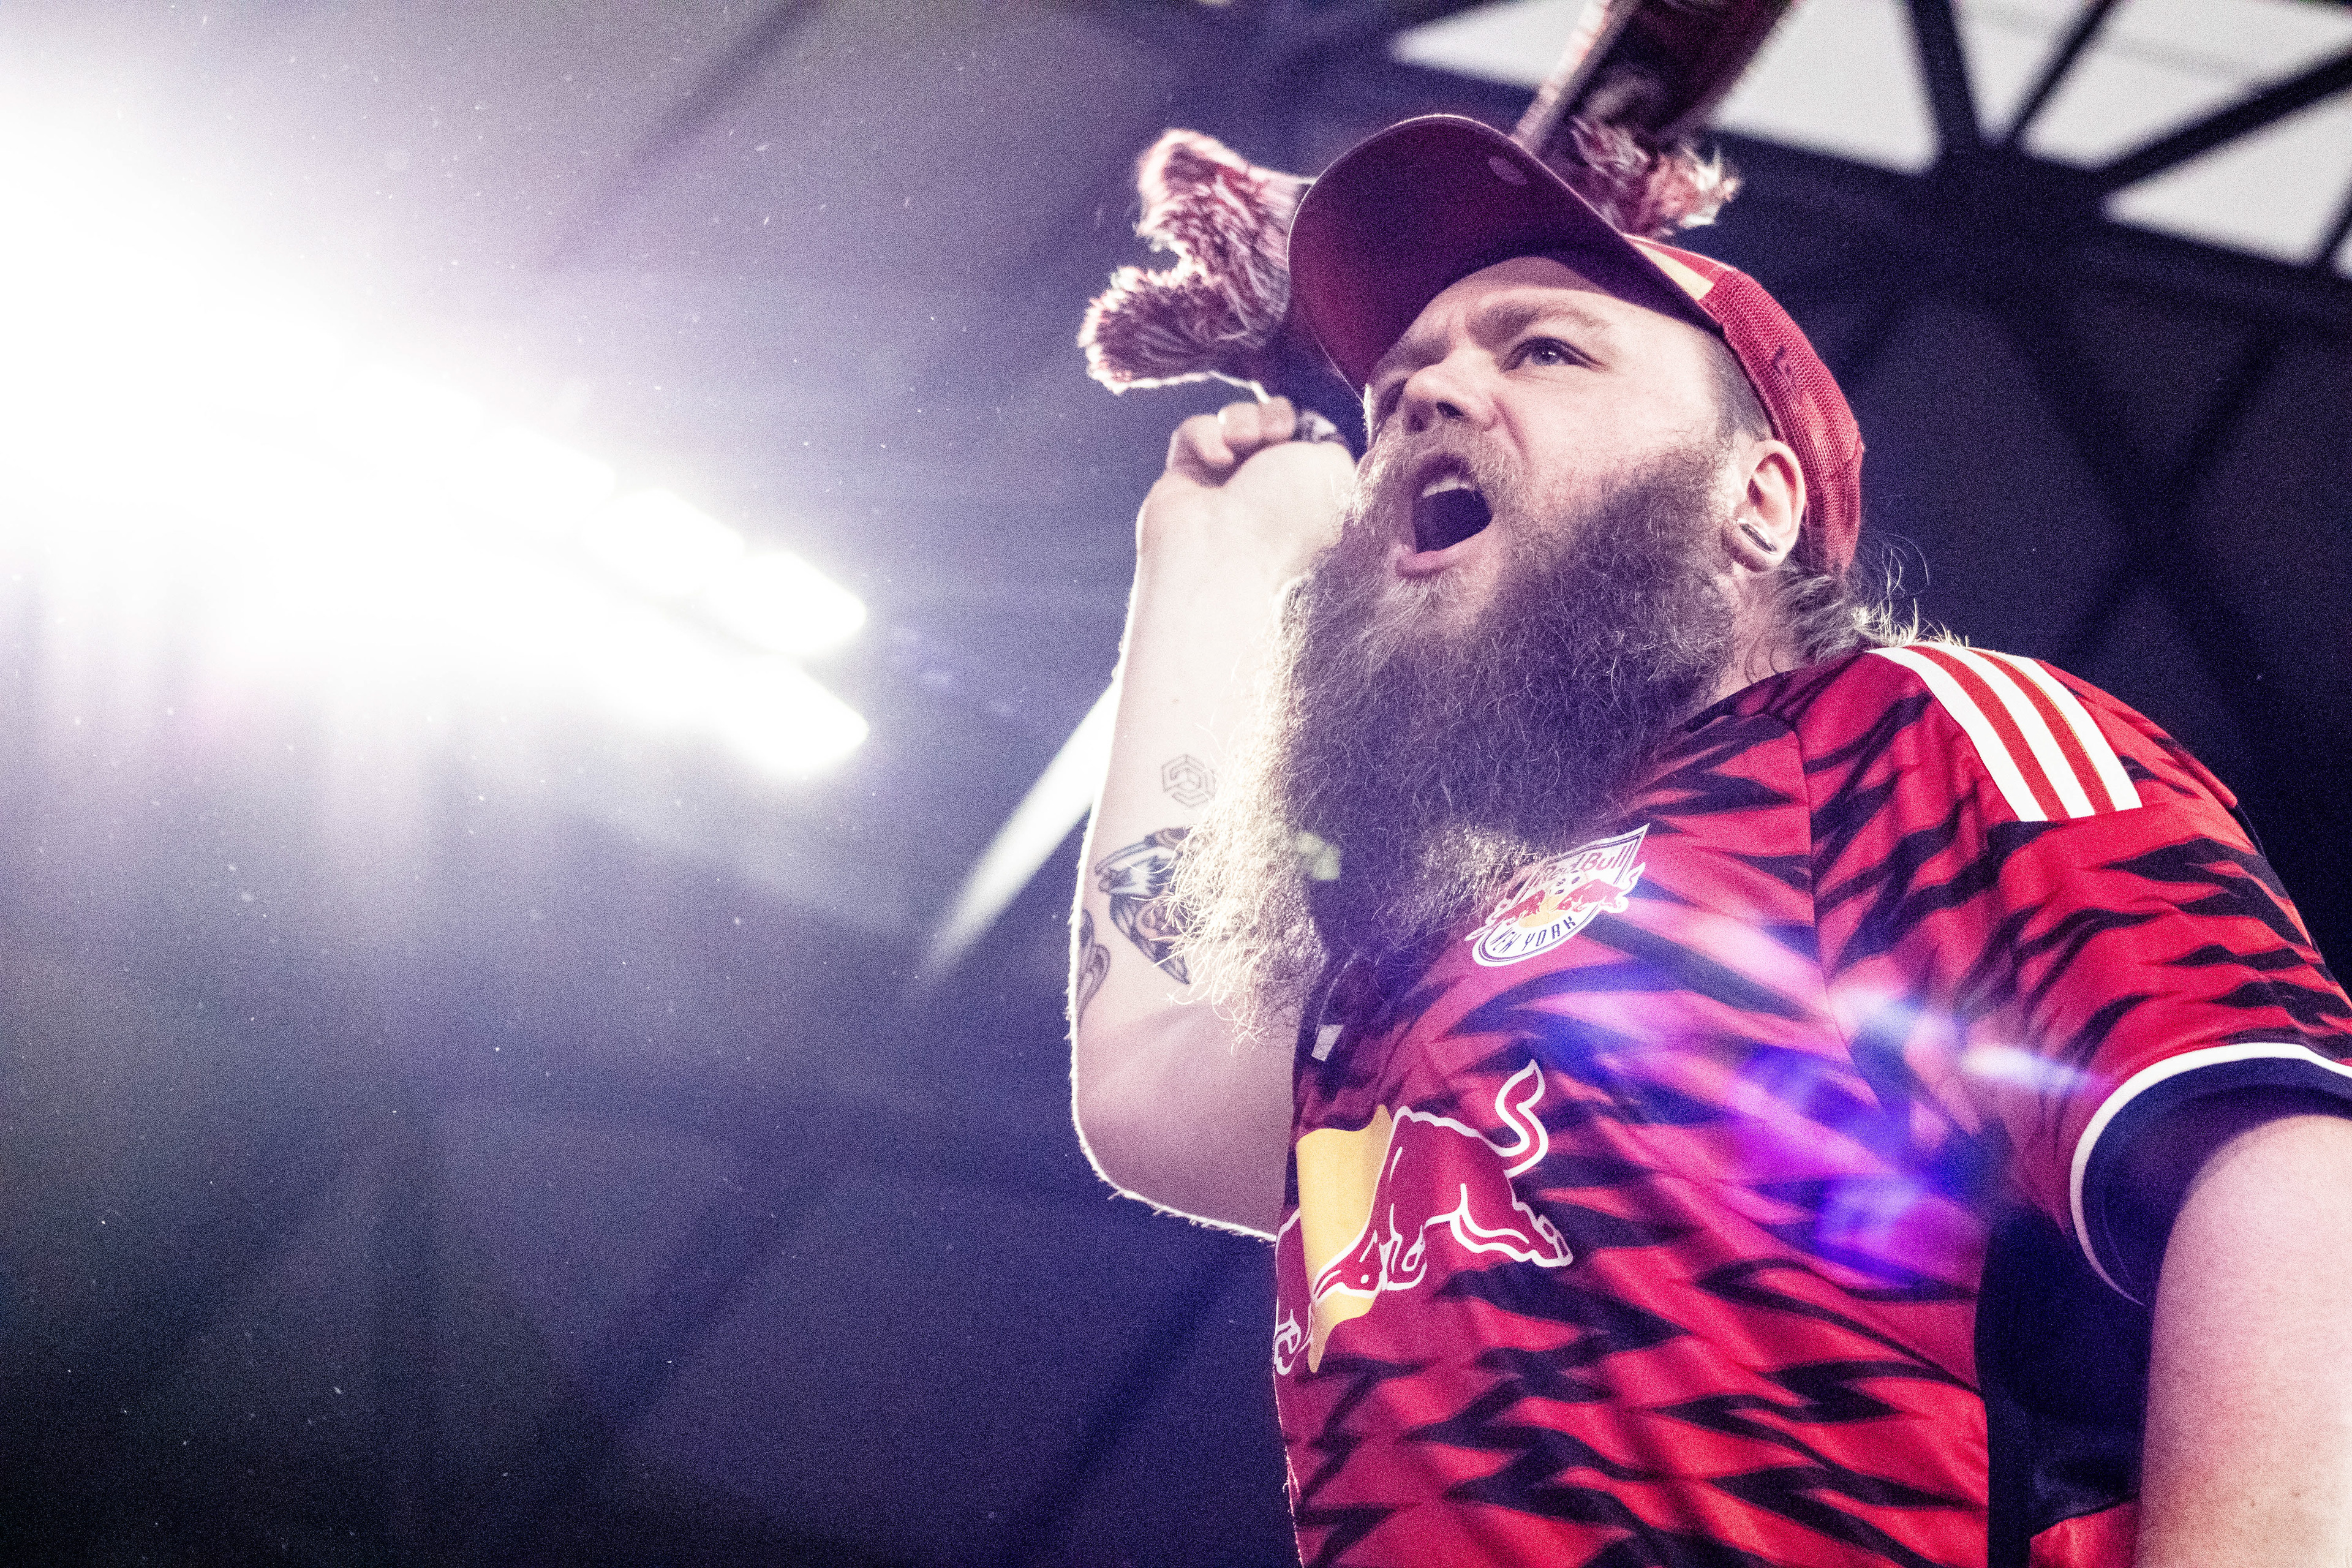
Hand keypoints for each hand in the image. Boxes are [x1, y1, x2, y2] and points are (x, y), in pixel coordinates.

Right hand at [1139, 397, 1353, 581]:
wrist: (1223, 552)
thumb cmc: (1285, 516)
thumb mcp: (1334, 471)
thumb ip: (1333, 445)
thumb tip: (1317, 434)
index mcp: (1306, 492)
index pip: (1307, 437)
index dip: (1305, 421)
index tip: (1305, 429)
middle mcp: (1267, 488)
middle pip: (1271, 419)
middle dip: (1274, 415)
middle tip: (1276, 434)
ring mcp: (1225, 482)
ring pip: (1233, 419)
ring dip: (1241, 420)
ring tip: (1241, 443)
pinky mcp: (1184, 477)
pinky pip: (1194, 431)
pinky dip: (1205, 436)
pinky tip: (1215, 459)